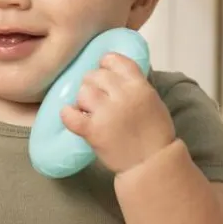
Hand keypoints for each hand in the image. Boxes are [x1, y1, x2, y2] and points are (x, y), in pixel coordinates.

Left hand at [60, 53, 175, 173]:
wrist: (152, 162)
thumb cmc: (155, 132)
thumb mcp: (151, 100)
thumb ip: (135, 85)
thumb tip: (115, 74)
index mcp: (138, 85)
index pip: (114, 61)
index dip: (105, 65)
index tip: (103, 72)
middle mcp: (122, 95)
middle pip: (95, 75)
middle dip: (92, 84)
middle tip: (95, 98)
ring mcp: (106, 112)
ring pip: (83, 92)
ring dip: (83, 100)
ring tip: (89, 110)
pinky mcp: (93, 131)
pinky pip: (70, 115)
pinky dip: (67, 114)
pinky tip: (71, 115)